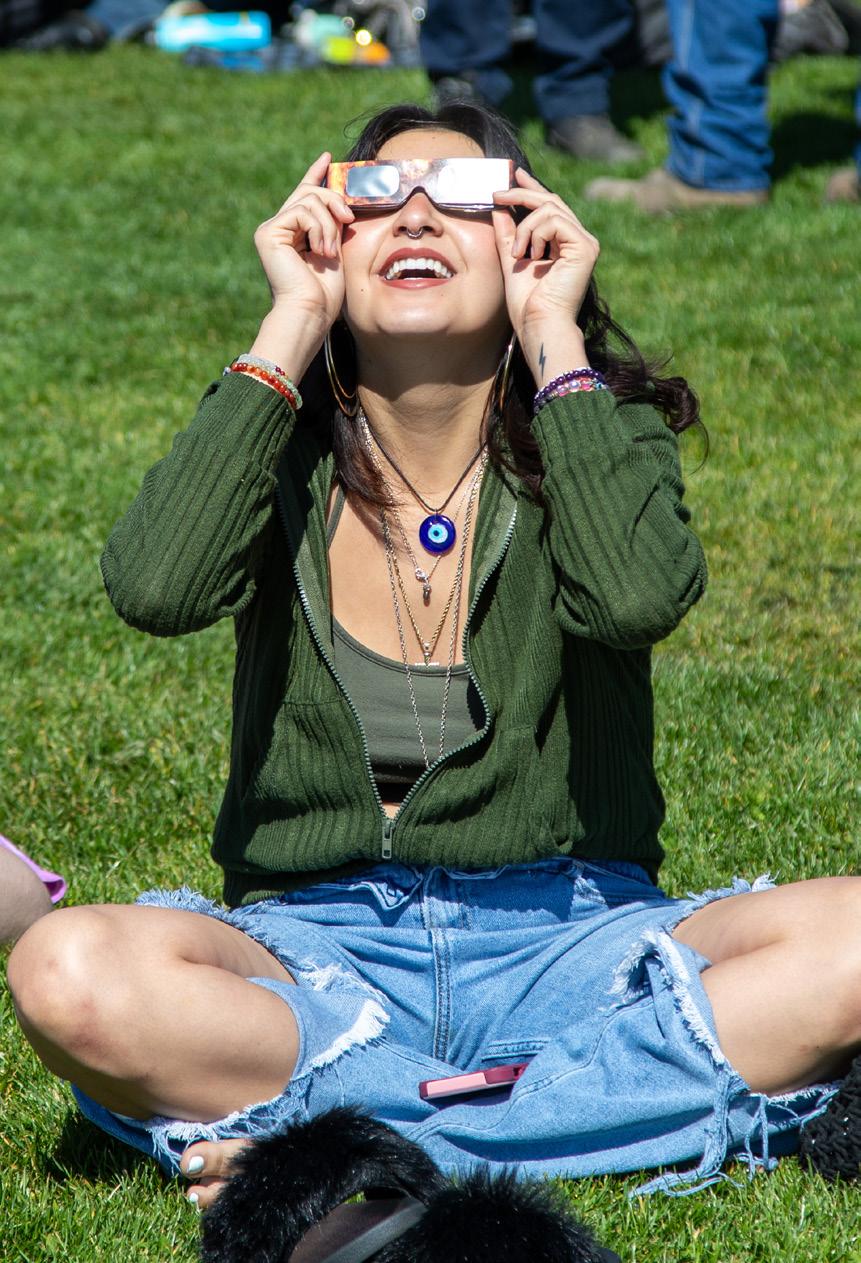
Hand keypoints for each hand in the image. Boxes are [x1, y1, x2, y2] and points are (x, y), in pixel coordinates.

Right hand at [252, 152, 352, 338]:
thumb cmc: (325, 292)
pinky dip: (318, 229)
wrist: (311, 312)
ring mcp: (271, 229)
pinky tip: (320, 250)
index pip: (305, 195)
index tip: (329, 158)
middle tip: (348, 221)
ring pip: (309, 200)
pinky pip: (302, 211)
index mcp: (294, 233)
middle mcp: (279, 228)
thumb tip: (339, 198)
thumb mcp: (335, 248)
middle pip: (311, 192)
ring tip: (329, 251)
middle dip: (334, 202)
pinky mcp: (268, 232)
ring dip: (328, 224)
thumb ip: (333, 223)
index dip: (316, 174)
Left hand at [492, 170, 599, 384]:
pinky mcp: (585, 247)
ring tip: (518, 253)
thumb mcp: (512, 260)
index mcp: (564, 244)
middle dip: (522, 194)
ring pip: (550, 209)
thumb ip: (508, 234)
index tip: (513, 174)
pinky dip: (536, 233)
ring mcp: (585, 242)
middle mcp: (578, 240)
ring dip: (525, 227)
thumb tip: (499, 208)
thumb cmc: (527, 304)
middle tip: (496, 194)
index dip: (531, 188)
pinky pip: (556, 220)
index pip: (550, 206)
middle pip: (551, 201)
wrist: (539, 324)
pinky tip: (532, 254)